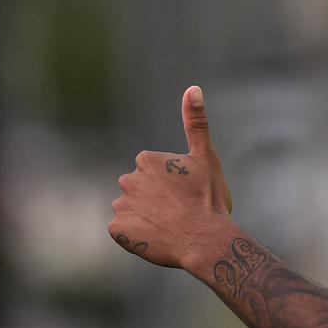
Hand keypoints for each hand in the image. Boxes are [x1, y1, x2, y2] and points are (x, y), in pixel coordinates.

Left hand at [109, 85, 234, 268]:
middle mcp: (128, 179)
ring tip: (169, 226)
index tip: (186, 192)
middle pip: (139, 189)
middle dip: (155, 199)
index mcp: (147, 160)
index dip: (171, 183)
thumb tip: (193, 87)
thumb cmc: (209, 198)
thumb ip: (196, 122)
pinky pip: (123, 231)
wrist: (207, 240)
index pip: (152, 171)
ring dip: (145, 217)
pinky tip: (155, 237)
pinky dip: (136, 235)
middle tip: (179, 211)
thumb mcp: (206, 157)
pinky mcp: (118, 231)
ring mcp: (121, 206)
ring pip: (131, 209)